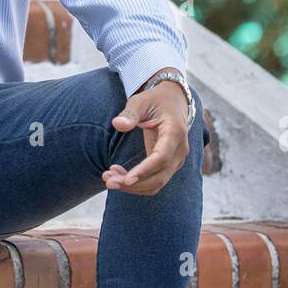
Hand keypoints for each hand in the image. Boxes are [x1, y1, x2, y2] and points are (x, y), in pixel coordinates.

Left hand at [102, 79, 189, 194]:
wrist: (172, 102)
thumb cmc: (155, 100)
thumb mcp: (140, 101)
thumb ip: (130, 113)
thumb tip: (117, 124)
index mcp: (175, 132)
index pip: (161, 157)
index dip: (144, 170)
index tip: (127, 179)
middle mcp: (179, 150)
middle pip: (159, 177)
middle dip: (134, 184)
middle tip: (108, 181)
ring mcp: (176, 160)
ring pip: (157, 183)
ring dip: (133, 186)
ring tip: (109, 178)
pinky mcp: (169, 165)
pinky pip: (154, 180)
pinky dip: (137, 183)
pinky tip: (118, 174)